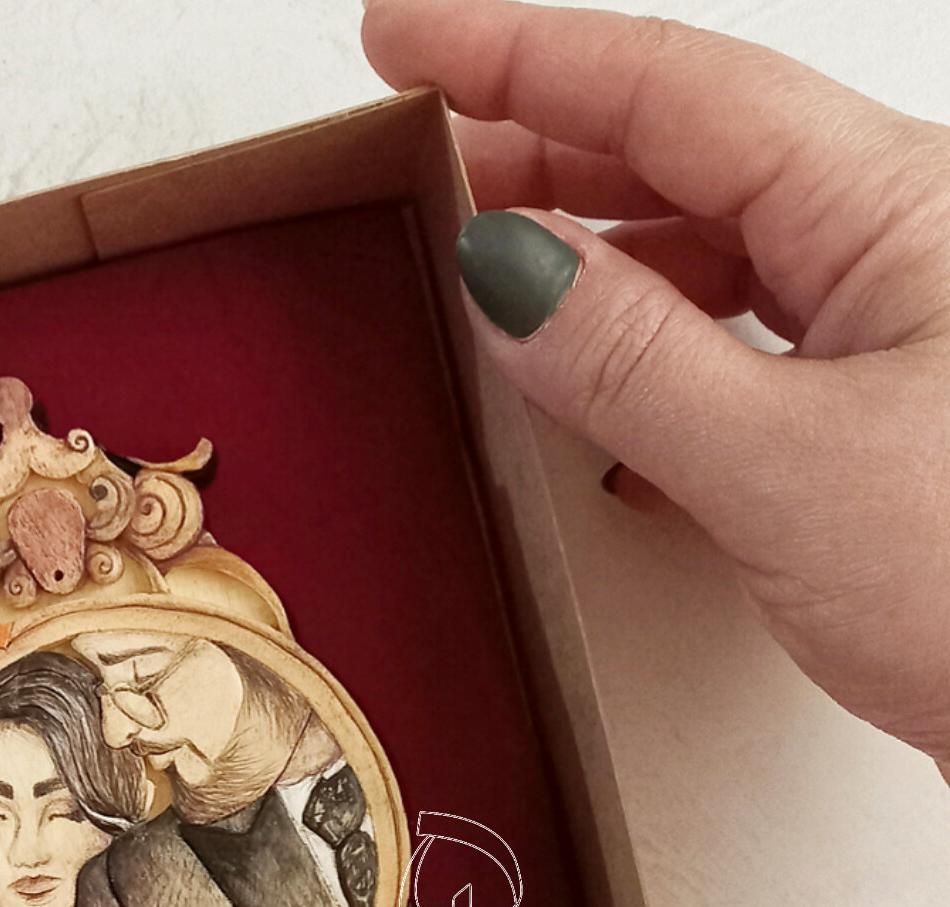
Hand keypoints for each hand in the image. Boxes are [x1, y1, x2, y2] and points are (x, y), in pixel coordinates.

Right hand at [363, 1, 949, 770]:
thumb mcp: (786, 468)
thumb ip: (631, 362)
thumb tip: (505, 266)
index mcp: (892, 206)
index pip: (673, 88)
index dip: (522, 53)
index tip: (402, 41)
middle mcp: (900, 245)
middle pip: (690, 154)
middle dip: (545, 146)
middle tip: (418, 158)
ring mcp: (896, 333)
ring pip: (715, 260)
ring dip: (595, 265)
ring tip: (486, 280)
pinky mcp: (881, 422)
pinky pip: (743, 354)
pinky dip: (653, 367)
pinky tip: (592, 407)